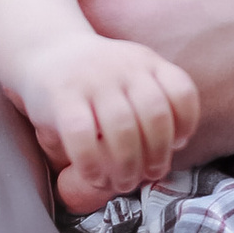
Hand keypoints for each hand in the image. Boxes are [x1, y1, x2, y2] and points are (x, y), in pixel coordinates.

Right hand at [23, 35, 202, 210]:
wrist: (46, 49)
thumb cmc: (97, 78)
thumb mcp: (132, 76)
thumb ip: (155, 104)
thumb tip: (177, 145)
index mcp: (147, 62)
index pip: (181, 91)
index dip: (187, 123)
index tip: (178, 144)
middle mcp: (124, 67)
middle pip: (155, 115)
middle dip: (158, 153)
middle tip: (150, 174)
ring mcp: (92, 79)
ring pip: (122, 128)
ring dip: (127, 165)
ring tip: (124, 182)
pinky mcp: (62, 95)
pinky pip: (82, 135)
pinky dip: (91, 163)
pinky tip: (93, 176)